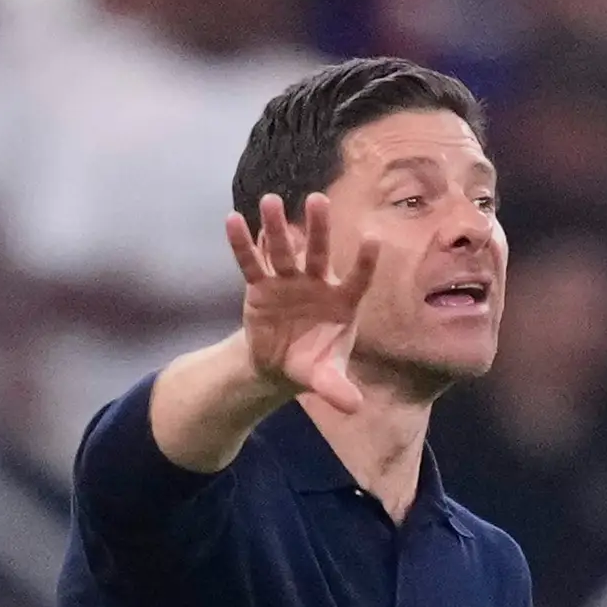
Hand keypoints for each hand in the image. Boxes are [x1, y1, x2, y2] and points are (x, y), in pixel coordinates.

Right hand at [226, 191, 378, 413]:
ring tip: (270, 201)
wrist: (280, 364)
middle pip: (318, 253)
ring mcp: (287, 282)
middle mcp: (316, 284)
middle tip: (319, 200)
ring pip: (282, 251)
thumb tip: (354, 406)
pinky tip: (233, 220)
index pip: (357, 279)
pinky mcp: (260, 286)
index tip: (373, 240)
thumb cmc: (313, 363)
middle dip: (318, 229)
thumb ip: (337, 387)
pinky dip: (242, 244)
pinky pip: (250, 263)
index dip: (364, 262)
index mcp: (342, 302)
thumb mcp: (324, 377)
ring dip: (276, 228)